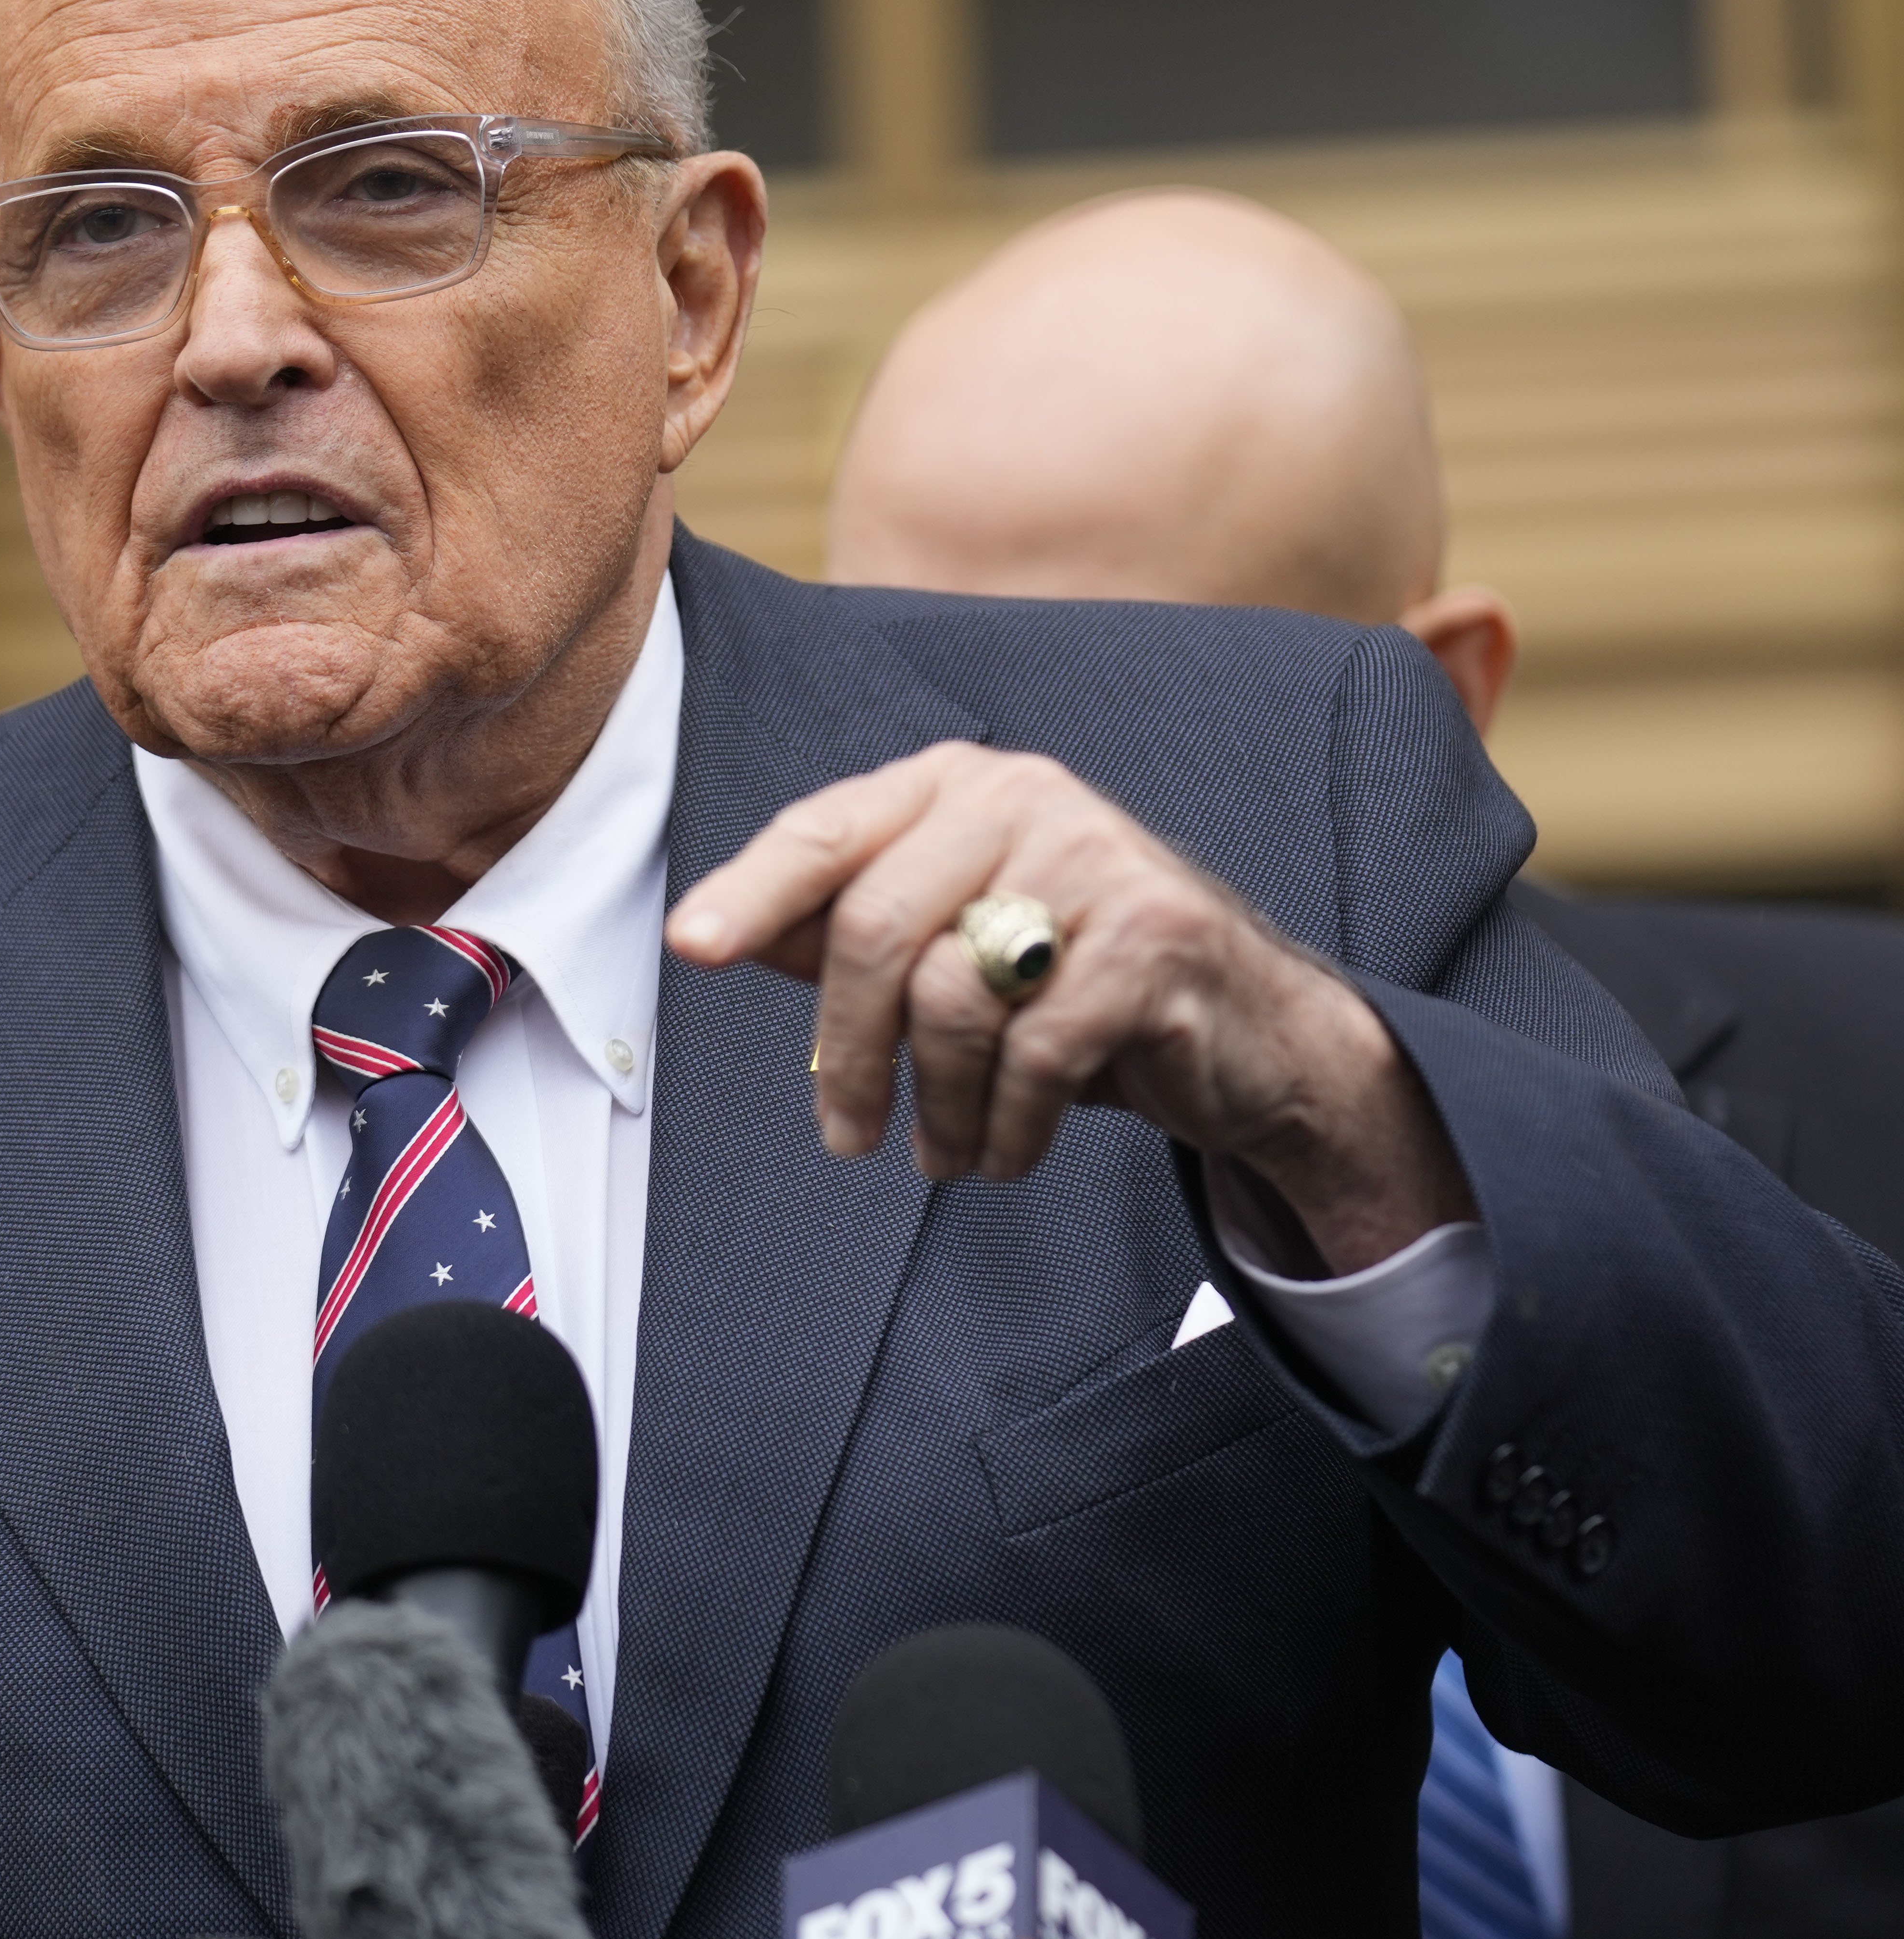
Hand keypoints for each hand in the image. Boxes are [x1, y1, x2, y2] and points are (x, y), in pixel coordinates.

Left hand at [663, 741, 1472, 1273]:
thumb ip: (839, 930)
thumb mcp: (950, 946)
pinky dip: (1007, 1125)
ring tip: (944, 1152)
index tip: (690, 948)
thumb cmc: (1069, 986)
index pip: (825, 830)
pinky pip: (1034, 1054)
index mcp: (958, 786)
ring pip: (949, 1000)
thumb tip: (714, 933)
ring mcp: (1098, 860)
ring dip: (935, 1106)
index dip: (750, 892)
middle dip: (848, 1052)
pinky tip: (1007, 1149)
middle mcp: (1024, 798)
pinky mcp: (1156, 939)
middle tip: (845, 1135)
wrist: (1248, 1031)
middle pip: (873, 928)